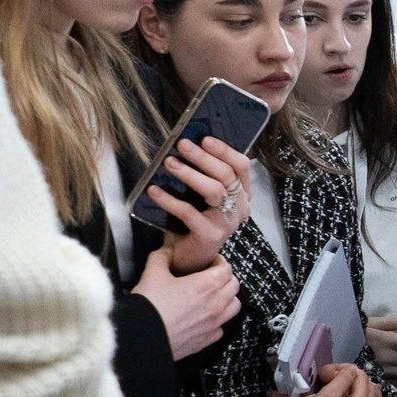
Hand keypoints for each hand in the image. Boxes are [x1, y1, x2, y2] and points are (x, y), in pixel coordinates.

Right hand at [133, 255, 240, 360]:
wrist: (141, 339)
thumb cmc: (148, 307)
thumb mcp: (152, 274)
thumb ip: (162, 257)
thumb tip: (167, 251)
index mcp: (205, 286)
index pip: (226, 269)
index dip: (220, 262)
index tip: (211, 261)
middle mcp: (215, 305)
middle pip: (234, 286)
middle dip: (225, 278)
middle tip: (212, 276)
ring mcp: (213, 324)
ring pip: (234, 307)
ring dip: (227, 298)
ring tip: (213, 296)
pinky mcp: (207, 340)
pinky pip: (221, 327)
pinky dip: (218, 320)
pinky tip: (204, 317)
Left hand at [147, 137, 249, 274]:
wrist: (188, 258)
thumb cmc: (193, 223)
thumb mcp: (201, 196)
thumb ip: (202, 175)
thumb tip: (185, 146)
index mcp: (241, 195)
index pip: (242, 166)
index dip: (225, 150)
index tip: (204, 138)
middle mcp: (239, 208)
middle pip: (227, 175)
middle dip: (203, 157)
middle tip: (182, 145)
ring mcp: (227, 223)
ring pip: (214, 190)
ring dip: (190, 174)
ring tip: (169, 163)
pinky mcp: (211, 236)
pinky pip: (190, 213)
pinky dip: (169, 200)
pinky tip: (154, 191)